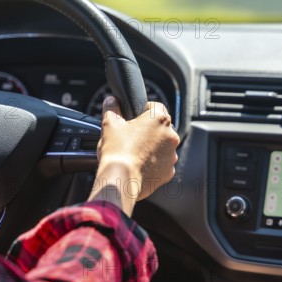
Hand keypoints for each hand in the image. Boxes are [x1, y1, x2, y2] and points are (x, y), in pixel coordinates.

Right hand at [87, 96, 179, 215]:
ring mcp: (172, 155)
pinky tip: (139, 165)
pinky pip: (162, 164)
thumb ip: (112, 108)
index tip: (134, 117)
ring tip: (135, 153)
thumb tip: (111, 100)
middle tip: (131, 137)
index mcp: (159, 119)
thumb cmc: (117, 151)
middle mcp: (171, 135)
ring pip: (162, 146)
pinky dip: (153, 164)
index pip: (155, 106)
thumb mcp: (110, 124)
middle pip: (160, 127)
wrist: (121, 180)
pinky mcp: (169, 171)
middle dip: (147, 130)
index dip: (143, 110)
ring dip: (152, 147)